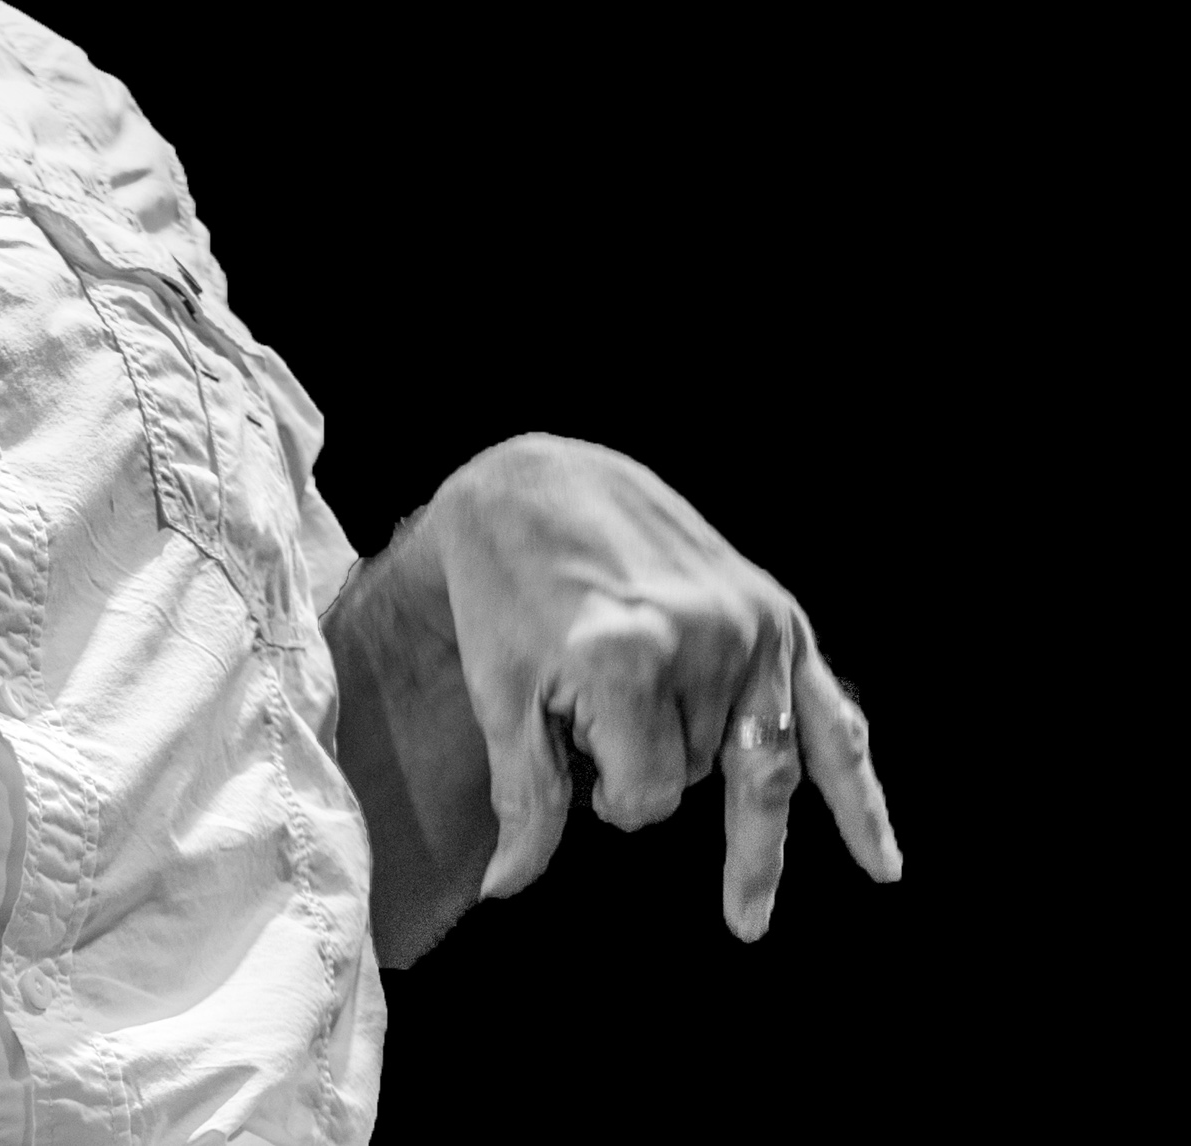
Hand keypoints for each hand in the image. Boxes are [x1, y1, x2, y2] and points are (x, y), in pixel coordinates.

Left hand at [429, 434, 904, 939]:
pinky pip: (837, 725)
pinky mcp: (781, 618)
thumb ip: (523, 798)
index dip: (602, 794)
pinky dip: (859, 800)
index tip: (570, 746)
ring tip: (653, 714)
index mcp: (626, 656)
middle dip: (641, 763)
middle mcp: (705, 640)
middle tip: (588, 698)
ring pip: (747, 762)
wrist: (537, 488)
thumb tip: (503, 892)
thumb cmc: (506, 594)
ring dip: (699, 753)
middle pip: (695, 780)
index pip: (643, 800)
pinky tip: (882, 867)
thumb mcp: (498, 693)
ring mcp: (753, 627)